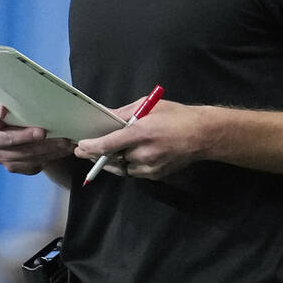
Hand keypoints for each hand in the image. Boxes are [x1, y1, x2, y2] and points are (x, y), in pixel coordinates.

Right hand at [0, 104, 74, 174]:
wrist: (20, 131)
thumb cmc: (18, 114)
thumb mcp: (15, 106)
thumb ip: (18, 104)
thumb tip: (36, 100)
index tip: (3, 110)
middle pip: (7, 140)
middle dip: (26, 136)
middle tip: (43, 132)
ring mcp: (0, 156)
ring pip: (24, 155)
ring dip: (46, 148)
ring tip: (63, 142)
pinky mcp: (14, 166)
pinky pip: (33, 164)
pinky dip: (51, 156)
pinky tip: (63, 150)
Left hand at [74, 98, 209, 180]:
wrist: (203, 135)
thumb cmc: (175, 115)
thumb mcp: (148, 106)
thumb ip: (124, 113)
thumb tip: (105, 116)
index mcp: (141, 133)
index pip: (108, 144)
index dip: (91, 148)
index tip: (80, 147)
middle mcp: (144, 153)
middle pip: (111, 159)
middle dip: (97, 155)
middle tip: (85, 150)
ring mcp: (150, 168)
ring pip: (121, 168)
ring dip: (110, 162)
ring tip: (101, 155)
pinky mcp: (156, 176)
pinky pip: (133, 172)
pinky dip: (126, 165)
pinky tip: (124, 157)